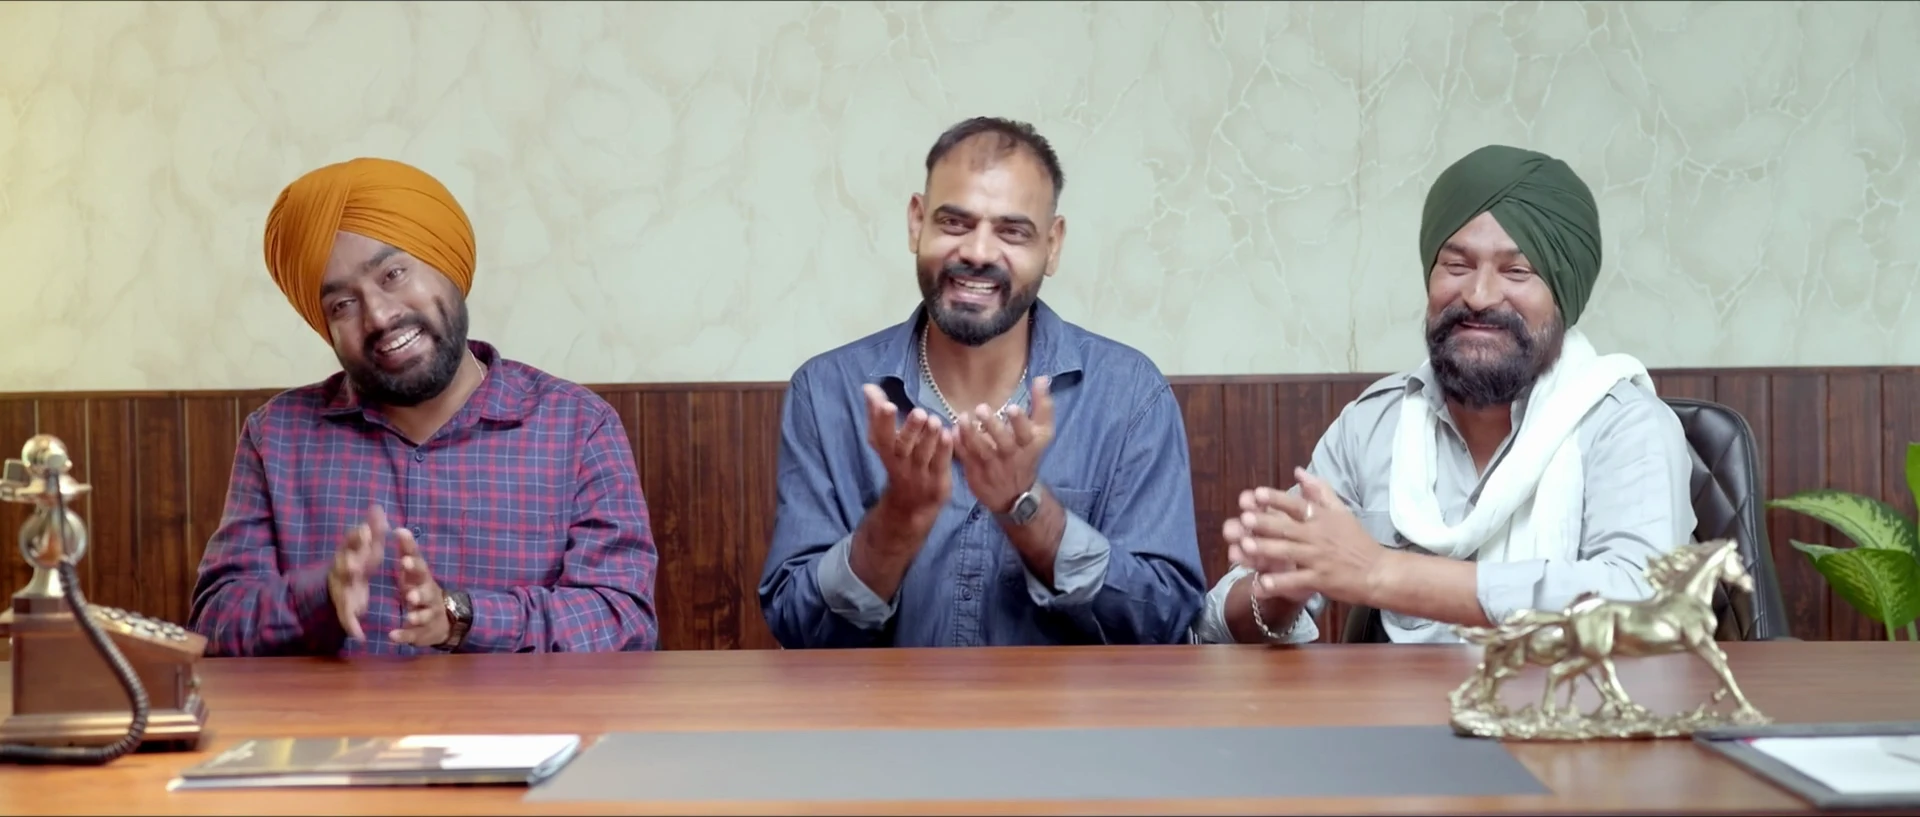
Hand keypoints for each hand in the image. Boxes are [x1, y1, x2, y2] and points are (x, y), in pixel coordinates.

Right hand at [328, 505, 388, 639]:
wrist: (341, 585)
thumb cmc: (359, 561)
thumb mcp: (368, 546)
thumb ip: (373, 527)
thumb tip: (377, 506)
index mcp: (349, 554)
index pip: (351, 543)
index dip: (357, 538)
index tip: (366, 530)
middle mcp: (342, 571)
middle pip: (344, 567)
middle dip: (349, 565)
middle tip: (355, 564)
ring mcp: (342, 590)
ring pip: (343, 595)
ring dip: (349, 600)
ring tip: (358, 608)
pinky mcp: (345, 608)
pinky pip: (347, 619)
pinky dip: (352, 627)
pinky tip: (360, 636)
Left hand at [388, 527, 449, 646]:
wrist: (444, 620)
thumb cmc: (422, 590)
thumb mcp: (415, 572)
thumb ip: (407, 552)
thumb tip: (399, 529)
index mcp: (424, 579)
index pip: (420, 566)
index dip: (413, 558)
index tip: (404, 554)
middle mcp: (429, 596)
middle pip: (427, 592)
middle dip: (419, 592)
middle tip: (410, 592)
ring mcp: (428, 615)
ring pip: (424, 615)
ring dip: (417, 615)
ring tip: (409, 616)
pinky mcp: (422, 632)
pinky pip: (413, 635)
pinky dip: (404, 636)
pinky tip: (393, 636)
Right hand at [863, 384, 953, 519]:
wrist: (910, 505)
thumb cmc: (898, 462)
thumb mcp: (884, 442)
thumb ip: (877, 414)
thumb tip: (868, 387)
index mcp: (886, 451)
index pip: (881, 436)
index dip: (883, 422)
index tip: (887, 404)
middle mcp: (901, 463)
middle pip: (903, 447)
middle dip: (910, 430)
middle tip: (920, 412)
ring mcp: (920, 474)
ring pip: (923, 455)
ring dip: (929, 438)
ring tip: (935, 421)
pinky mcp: (937, 482)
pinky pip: (941, 465)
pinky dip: (944, 451)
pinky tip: (950, 435)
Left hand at [953, 376, 1054, 512]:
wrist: (1014, 493)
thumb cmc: (1027, 454)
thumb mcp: (1042, 433)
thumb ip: (1042, 405)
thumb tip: (1043, 378)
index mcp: (1030, 444)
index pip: (1027, 433)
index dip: (1020, 422)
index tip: (1012, 407)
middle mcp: (1012, 456)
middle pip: (1003, 442)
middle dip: (993, 426)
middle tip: (981, 408)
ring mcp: (993, 466)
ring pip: (981, 450)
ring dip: (970, 434)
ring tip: (962, 418)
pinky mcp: (975, 472)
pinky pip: (965, 458)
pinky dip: (958, 446)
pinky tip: (950, 431)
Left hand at [1227, 468, 1388, 605]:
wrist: (1378, 572)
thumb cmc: (1357, 541)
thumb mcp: (1341, 511)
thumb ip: (1319, 490)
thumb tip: (1298, 471)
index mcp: (1322, 518)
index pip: (1297, 505)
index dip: (1277, 499)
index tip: (1257, 493)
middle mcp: (1318, 537)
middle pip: (1288, 528)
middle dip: (1266, 523)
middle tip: (1245, 519)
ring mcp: (1318, 559)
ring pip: (1288, 553)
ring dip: (1267, 549)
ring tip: (1246, 546)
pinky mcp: (1320, 580)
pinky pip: (1296, 581)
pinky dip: (1279, 583)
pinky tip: (1261, 583)